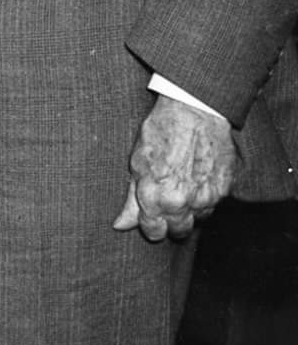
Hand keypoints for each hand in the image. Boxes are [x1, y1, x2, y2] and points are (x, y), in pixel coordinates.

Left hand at [113, 95, 236, 241]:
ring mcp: (208, 197)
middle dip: (169, 223)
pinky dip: (203, 200)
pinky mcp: (224, 189)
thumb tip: (120, 225)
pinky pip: (212, 206)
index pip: (154, 232)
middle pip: (178, 232)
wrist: (195, 112)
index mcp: (157, 198)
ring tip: (179, 190)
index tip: (148, 218)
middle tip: (163, 205)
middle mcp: (184, 203)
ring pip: (197, 220)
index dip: (149, 226)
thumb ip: (131, 200)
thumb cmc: (160, 133)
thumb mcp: (137, 164)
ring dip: (188, 212)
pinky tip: (195, 183)